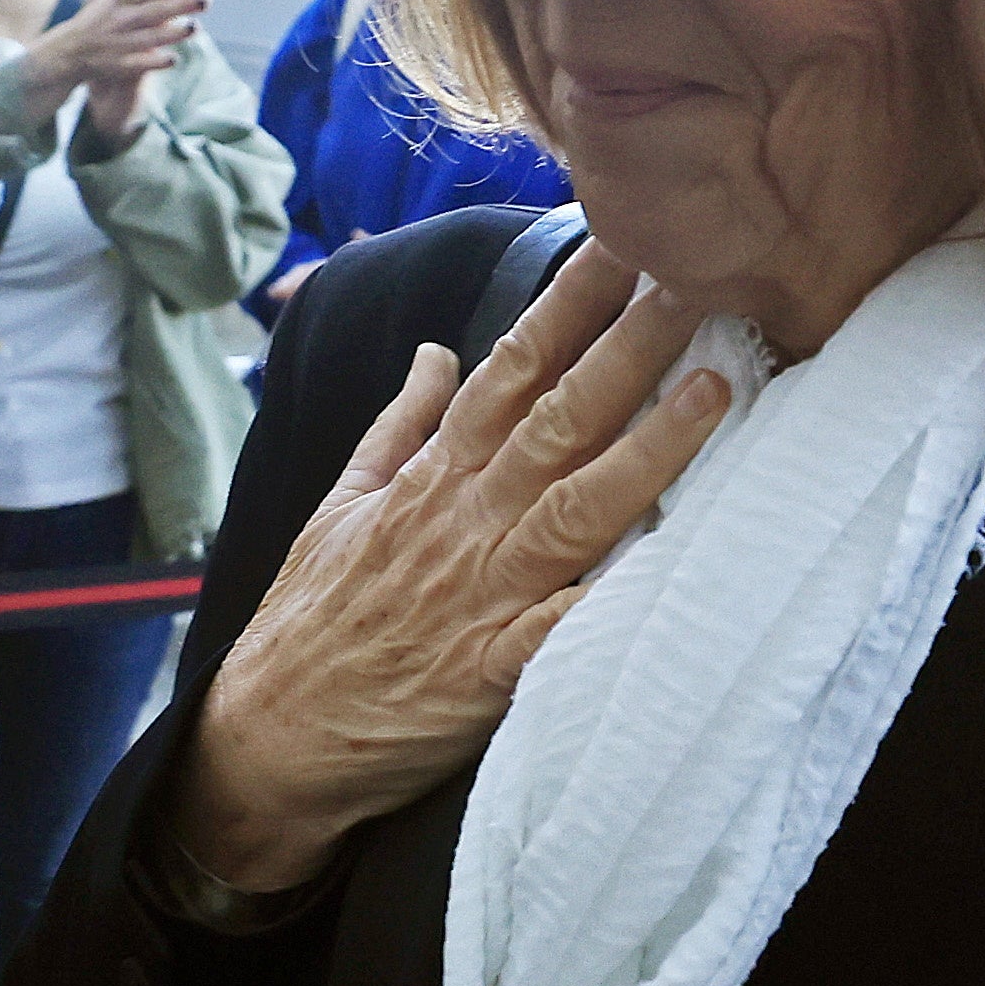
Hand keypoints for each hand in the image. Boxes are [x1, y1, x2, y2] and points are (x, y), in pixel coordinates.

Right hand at [21, 0, 206, 139]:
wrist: (69, 51)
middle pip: (152, 11)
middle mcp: (118, 19)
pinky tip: (173, 59)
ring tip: (195, 28)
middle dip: (178, 5)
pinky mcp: (117, 65)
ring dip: (171, 33)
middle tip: (205, 0)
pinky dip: (153, 61)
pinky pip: (137, 64)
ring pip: (147, 38)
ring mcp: (117, 43)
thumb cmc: (100, 16)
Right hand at [169, 246, 726, 897]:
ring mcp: (481, 593)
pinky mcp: (492, 671)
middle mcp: (463, 520)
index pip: (511, 370)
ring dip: (648, 444)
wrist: (270, 741)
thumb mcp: (340, 507)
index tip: (625, 244)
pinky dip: (616, 593)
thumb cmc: (311, 624)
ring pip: (577, 504)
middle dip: (629, 344)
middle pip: (559, 417)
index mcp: (432, 479)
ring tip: (715, 385)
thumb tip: (435, 350)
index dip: (570, 304)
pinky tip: (679, 559)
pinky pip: (566, 628)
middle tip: (696, 277)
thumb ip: (398, 426)